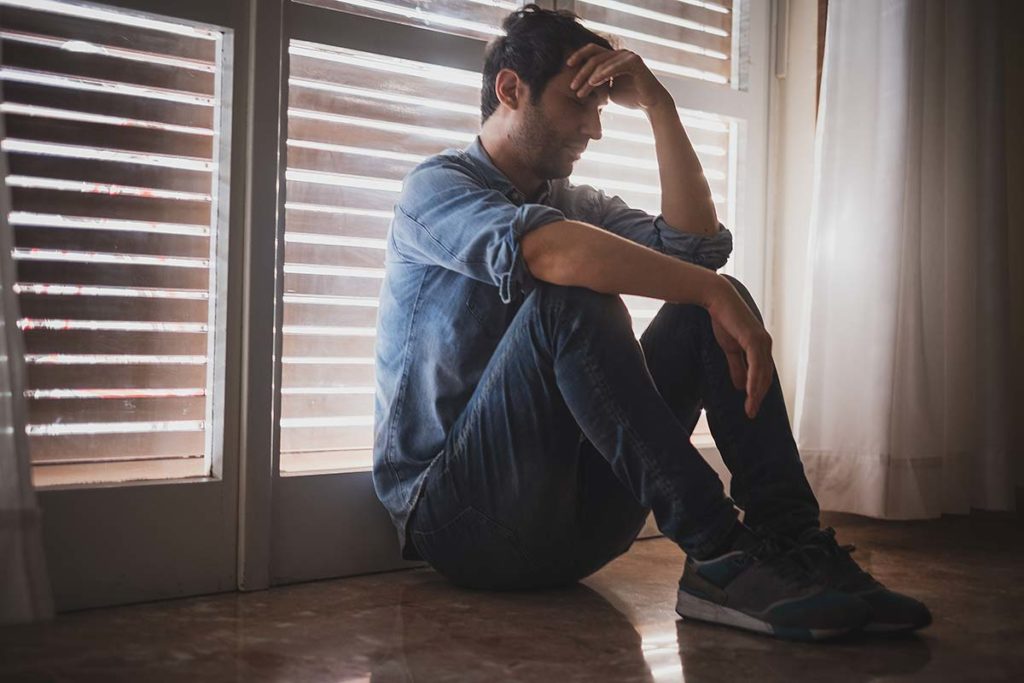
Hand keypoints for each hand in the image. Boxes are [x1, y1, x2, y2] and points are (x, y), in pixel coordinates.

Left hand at [566, 44, 671, 110]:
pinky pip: (615, 66)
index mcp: (614, 57)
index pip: (593, 51)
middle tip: (572, 86)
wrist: (651, 105)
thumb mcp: (608, 91)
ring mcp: (628, 56)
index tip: (567, 66)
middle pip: (595, 57)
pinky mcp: (635, 63)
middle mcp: (621, 53)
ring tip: (580, 90)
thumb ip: (597, 84)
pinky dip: (603, 74)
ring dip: (589, 77)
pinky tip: (593, 83)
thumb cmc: (631, 98)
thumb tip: (581, 86)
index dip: (579, 56)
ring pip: (603, 62)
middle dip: (581, 72)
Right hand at [705, 278, 773, 418]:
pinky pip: (756, 365)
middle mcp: (766, 345)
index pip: (763, 374)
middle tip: (751, 413)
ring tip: (750, 408)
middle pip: (765, 377)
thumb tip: (741, 387)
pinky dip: (754, 380)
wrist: (718, 300)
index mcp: (761, 347)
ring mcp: (762, 341)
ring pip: (763, 373)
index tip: (751, 407)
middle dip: (759, 397)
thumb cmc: (723, 320)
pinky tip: (749, 393)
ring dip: (757, 393)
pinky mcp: (754, 339)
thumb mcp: (729, 348)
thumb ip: (737, 366)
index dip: (758, 391)